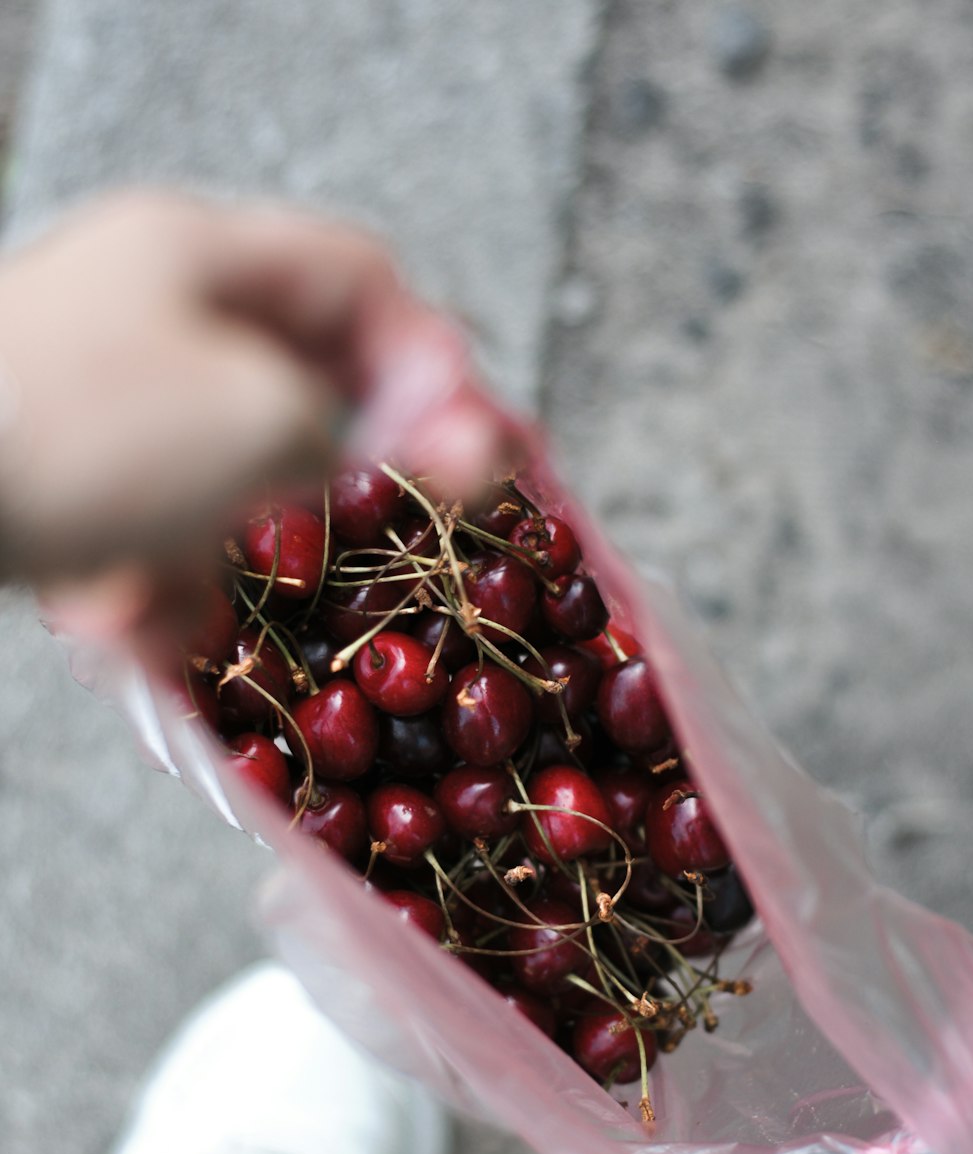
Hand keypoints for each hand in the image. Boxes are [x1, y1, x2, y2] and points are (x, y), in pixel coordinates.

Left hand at [0, 192, 520, 601]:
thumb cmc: (77, 433)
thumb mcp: (256, 419)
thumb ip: (366, 428)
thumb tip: (450, 439)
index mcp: (199, 259)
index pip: (356, 277)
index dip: (428, 356)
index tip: (465, 440)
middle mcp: (151, 314)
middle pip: (295, 378)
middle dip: (334, 468)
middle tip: (376, 527)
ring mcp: (100, 395)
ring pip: (217, 474)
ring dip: (227, 549)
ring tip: (193, 597)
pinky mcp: (58, 473)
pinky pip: (143, 524)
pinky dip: (149, 582)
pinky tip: (123, 624)